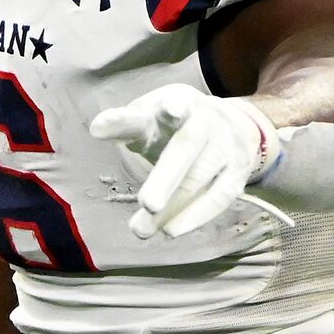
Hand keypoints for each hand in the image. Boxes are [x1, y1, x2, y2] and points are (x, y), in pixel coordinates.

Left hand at [90, 83, 277, 238]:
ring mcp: (225, 145)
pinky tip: (170, 231)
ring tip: (141, 230)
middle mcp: (205, 120)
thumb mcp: (150, 118)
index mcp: (178, 102)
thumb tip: (96, 127)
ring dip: (173, 206)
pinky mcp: (237, 170)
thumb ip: (125, 124)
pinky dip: (195, 215)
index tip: (154, 114)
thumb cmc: (174, 126)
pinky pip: (219, 196)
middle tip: (148, 204)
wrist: (233, 124)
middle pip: (185, 147)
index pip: (168, 105)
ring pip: (200, 176)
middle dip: (167, 177)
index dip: (165, 110)